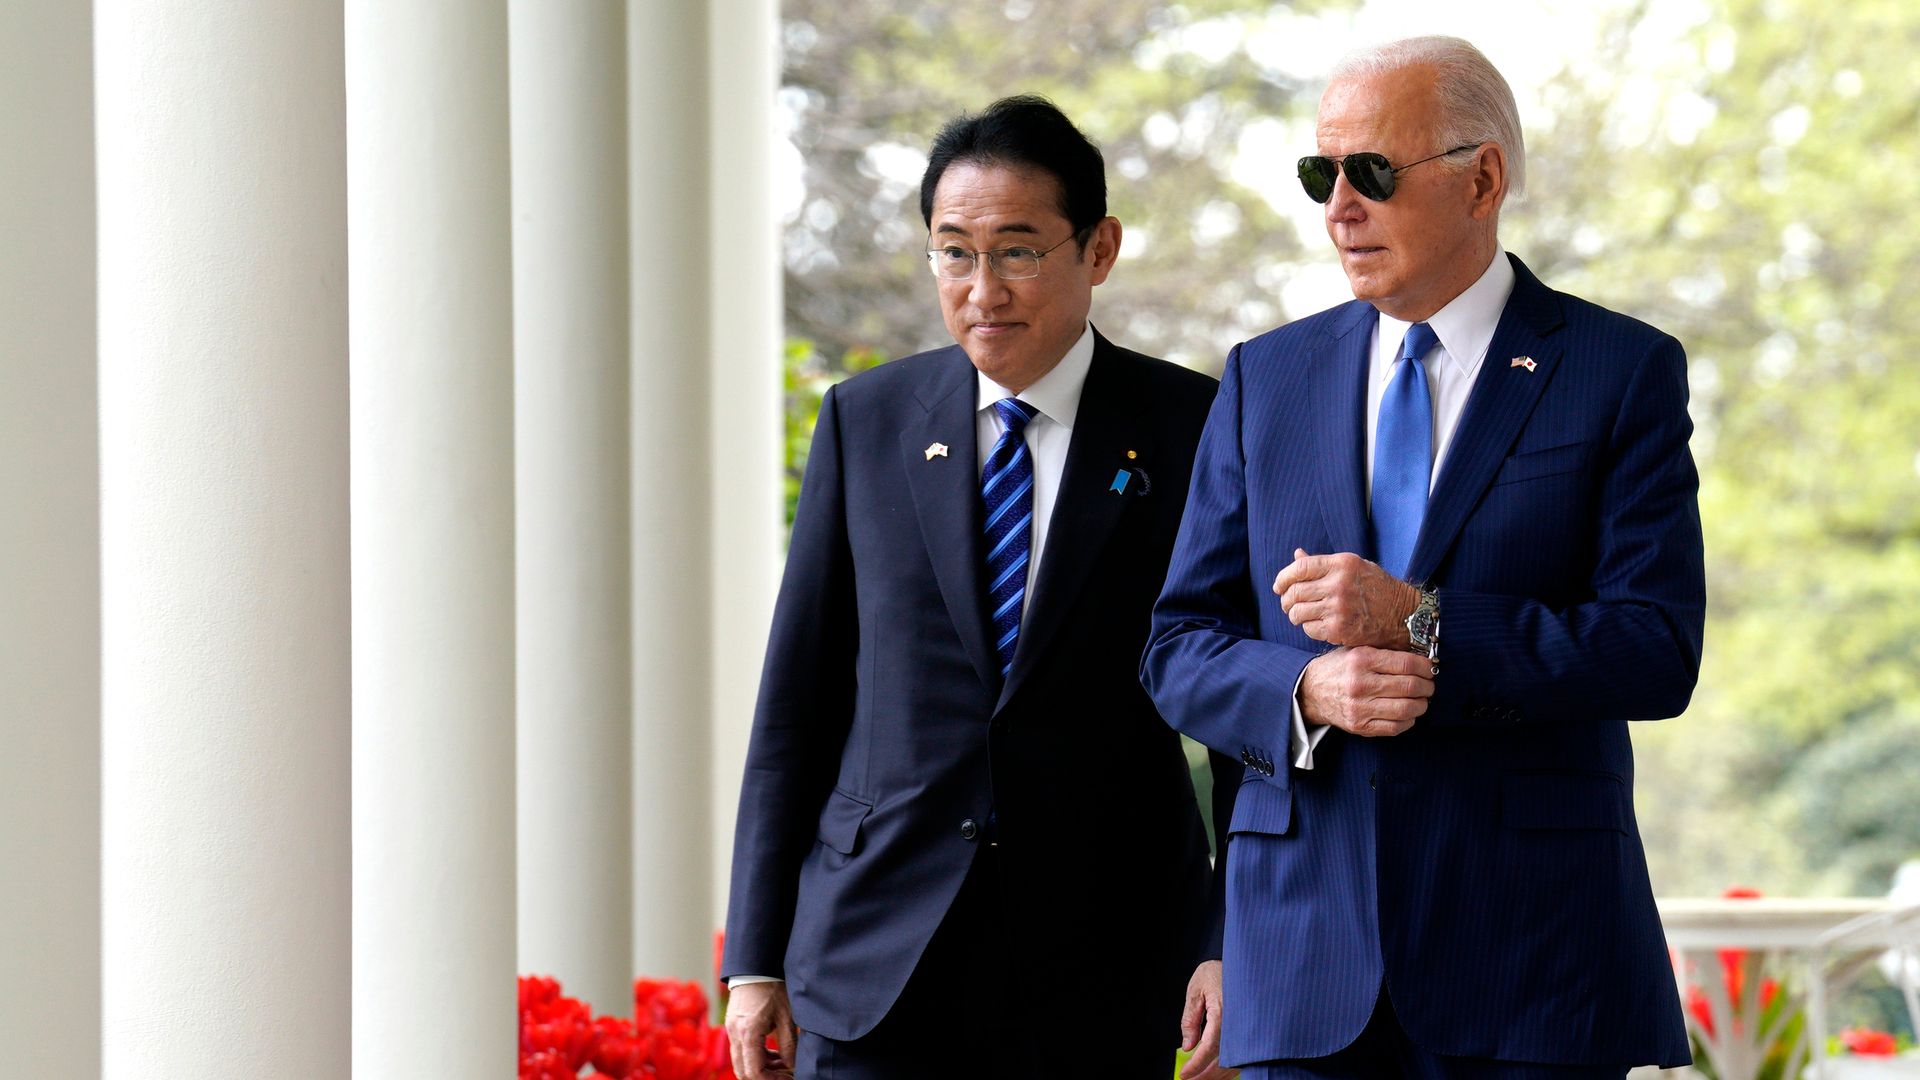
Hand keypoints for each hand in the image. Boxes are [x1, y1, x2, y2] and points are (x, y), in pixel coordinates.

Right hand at [724, 981, 797, 1079]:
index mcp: (748, 1033)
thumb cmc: (773, 987)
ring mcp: (731, 1030)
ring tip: (784, 1061)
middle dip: (765, 1077)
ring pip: (742, 1062)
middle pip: (744, 1071)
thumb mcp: (787, 1016)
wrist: (756, 966)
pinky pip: (741, 1050)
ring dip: (761, 1067)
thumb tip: (792, 1066)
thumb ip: (789, 1044)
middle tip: (786, 1074)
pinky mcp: (733, 1026)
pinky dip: (756, 1056)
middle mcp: (735, 1034)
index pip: (754, 1072)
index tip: (788, 1078)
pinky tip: (774, 1050)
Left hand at [1179, 960, 1236, 1078]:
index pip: (1210, 1047)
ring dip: (1218, 1075)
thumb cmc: (1217, 972)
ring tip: (1200, 1079)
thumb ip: (1190, 1018)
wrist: (1241, 962)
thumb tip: (1187, 1046)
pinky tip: (1219, 1072)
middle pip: (1224, 1060)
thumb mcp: (1195, 990)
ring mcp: (1247, 1028)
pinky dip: (1231, 1067)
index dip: (1197, 1065)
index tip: (1184, 1074)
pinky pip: (1244, 1056)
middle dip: (1205, 1075)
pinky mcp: (1252, 1031)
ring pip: (1235, 1062)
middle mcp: (1238, 1023)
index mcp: (1224, 1012)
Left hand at [1274, 549, 1418, 649]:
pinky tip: (1317, 624)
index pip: (1299, 568)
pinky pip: (1309, 629)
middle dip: (1286, 599)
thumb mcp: (1354, 567)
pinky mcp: (1339, 629)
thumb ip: (1323, 563)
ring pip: (1298, 612)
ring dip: (1295, 615)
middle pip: (1295, 592)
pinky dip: (1308, 628)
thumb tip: (1297, 554)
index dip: (1283, 578)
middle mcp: (1339, 585)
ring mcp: (1338, 608)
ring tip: (1300, 615)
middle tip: (1288, 604)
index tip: (1279, 586)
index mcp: (1342, 564)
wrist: (1405, 615)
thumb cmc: (1378, 588)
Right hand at [1299, 646, 1432, 736]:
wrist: (1310, 692)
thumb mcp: (1356, 651)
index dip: (1426, 667)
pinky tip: (1407, 713)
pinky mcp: (1360, 726)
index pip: (1407, 663)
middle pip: (1411, 686)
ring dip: (1422, 705)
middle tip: (1429, 685)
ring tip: (1421, 700)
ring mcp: (1360, 707)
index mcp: (1361, 659)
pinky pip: (1396, 727)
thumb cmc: (1338, 669)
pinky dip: (1409, 720)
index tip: (1430, 668)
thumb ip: (1384, 653)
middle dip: (1428, 686)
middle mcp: (1360, 683)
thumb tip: (1421, 658)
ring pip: (1407, 709)